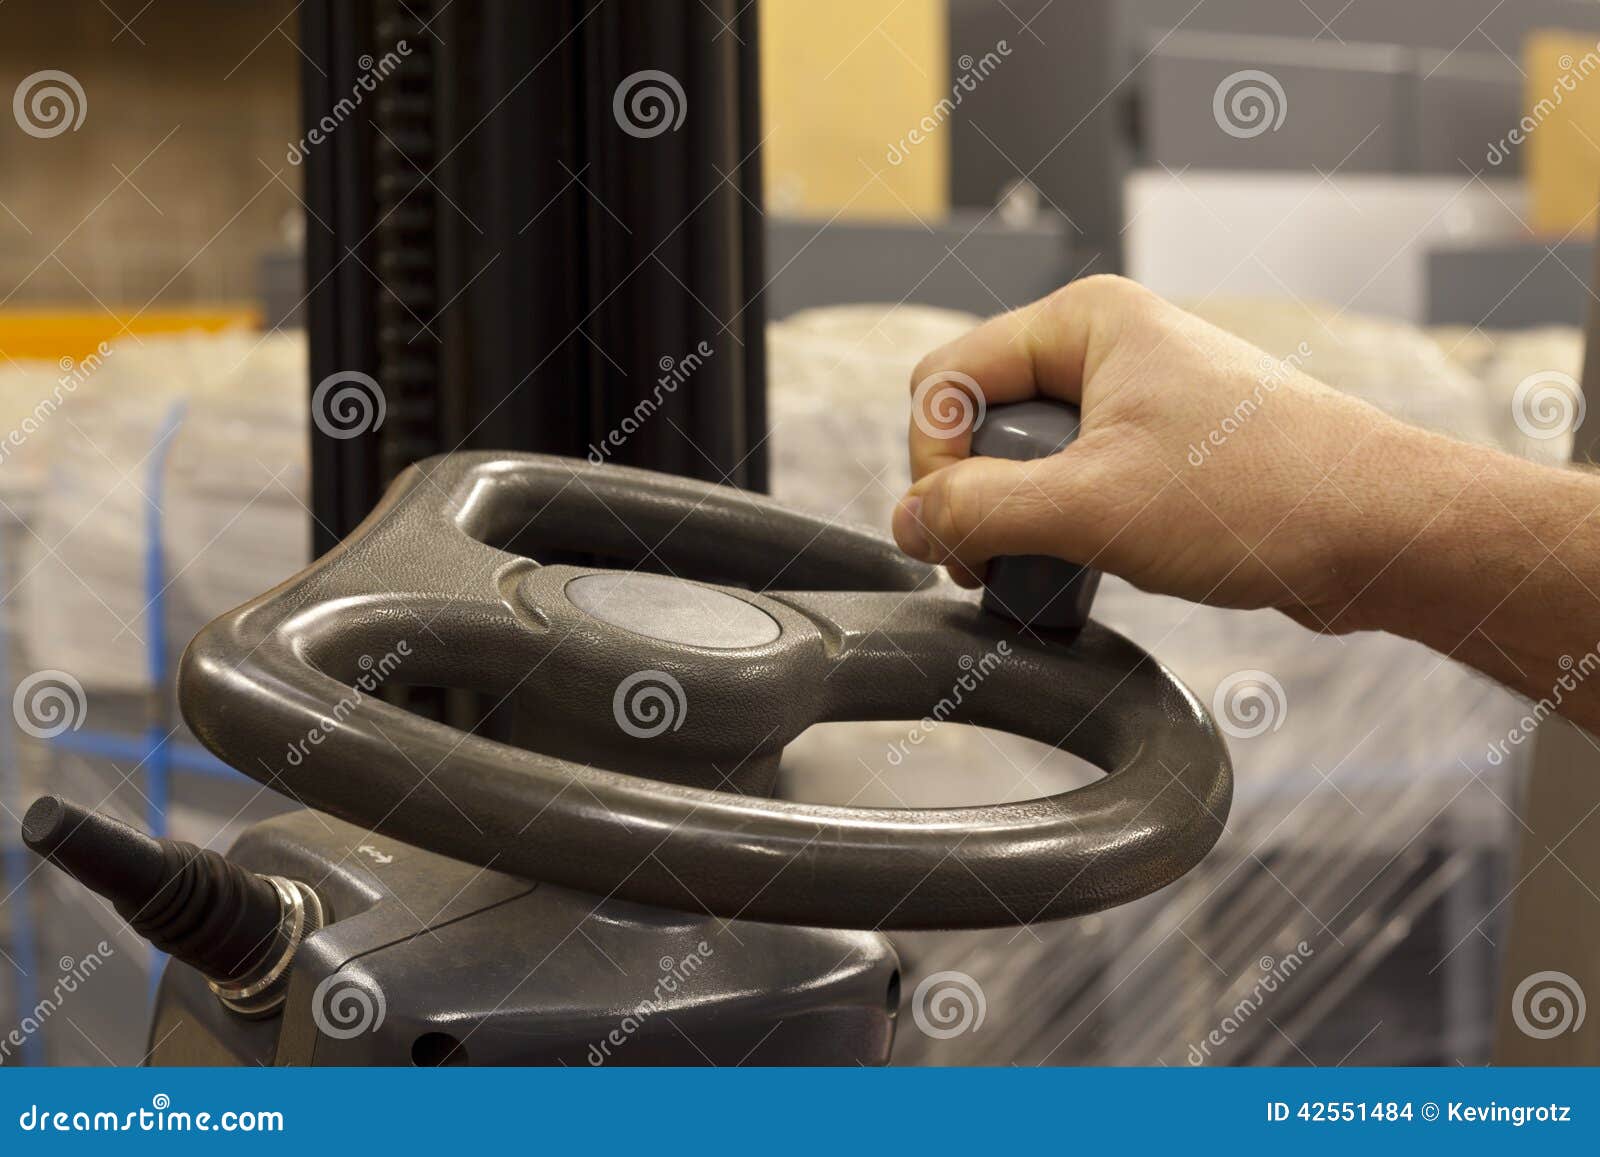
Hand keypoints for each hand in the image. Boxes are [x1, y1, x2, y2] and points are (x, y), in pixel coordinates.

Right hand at [889, 275, 1433, 634]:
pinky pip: (1072, 486)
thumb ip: (978, 511)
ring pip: (1025, 460)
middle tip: (989, 563)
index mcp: (1085, 321)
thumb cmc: (1263, 493)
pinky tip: (1088, 565)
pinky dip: (1062, 530)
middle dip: (973, 496)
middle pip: (980, 420)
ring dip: (1018, 521)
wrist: (1383, 533)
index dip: (932, 460)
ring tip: (1045, 569)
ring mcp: (1137, 402)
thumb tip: (906, 524)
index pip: (946, 378)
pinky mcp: (1160, 455)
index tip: (952, 531)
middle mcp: (1108, 349)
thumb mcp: (1092, 505)